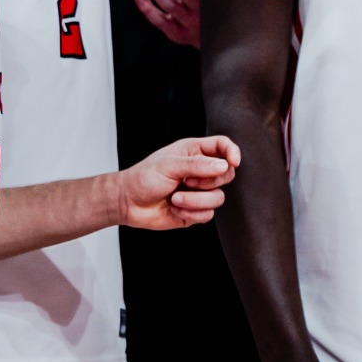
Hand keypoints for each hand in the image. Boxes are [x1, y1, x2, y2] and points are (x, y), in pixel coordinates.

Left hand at [116, 135, 239, 228]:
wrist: (128, 203)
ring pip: (218, 198)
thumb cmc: (144, 178)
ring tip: (175, 199)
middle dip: (208, 182)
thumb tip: (224, 165)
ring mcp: (199, 192)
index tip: (233, 162)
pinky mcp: (195, 211)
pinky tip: (175, 209)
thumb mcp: (169, 165)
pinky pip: (208, 214)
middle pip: (226, 174)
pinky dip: (191, 213)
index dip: (232, 152)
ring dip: (196, 201)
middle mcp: (200, 171)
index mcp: (194, 152)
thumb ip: (197, 165)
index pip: (222, 146)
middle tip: (187, 181)